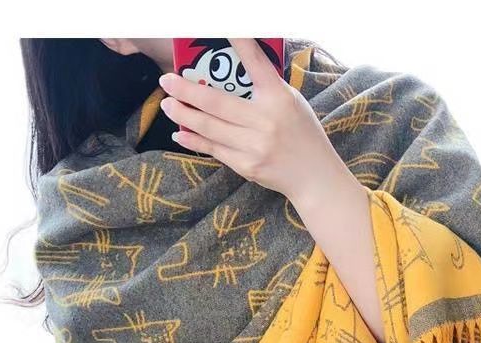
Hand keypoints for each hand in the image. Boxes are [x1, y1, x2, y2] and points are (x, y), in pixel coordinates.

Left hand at [158, 38, 350, 206]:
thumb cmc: (303, 135)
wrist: (313, 177)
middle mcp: (265, 121)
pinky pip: (214, 150)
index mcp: (279, 98)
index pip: (256, 63)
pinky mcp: (247, 166)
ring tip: (168, 104)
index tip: (222, 26)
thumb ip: (266, 88)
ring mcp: (254, 146)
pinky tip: (180, 132)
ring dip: (184, 114)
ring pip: (210, 127)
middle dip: (186, 90)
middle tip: (167, 81)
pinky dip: (194, 140)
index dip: (239, 42)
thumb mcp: (292, 103)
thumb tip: (231, 73)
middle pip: (216, 102)